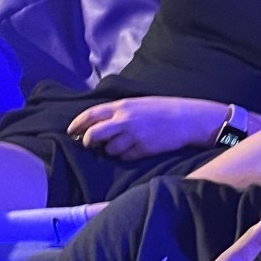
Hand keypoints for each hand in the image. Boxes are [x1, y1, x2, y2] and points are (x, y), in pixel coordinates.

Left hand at [66, 96, 227, 158]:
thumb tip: (100, 122)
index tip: (72, 131)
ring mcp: (133, 137)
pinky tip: (136, 149)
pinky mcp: (142, 150)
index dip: (78, 124)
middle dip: (89, 141)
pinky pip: (126, 157)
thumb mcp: (139, 103)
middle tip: (89, 144)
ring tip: (123, 144)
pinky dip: (127, 155)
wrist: (187, 119)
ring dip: (112, 149)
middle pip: (95, 135)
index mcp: (122, 106)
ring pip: (110, 149)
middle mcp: (124, 121)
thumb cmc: (163, 109)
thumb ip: (119, 111)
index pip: (90, 115)